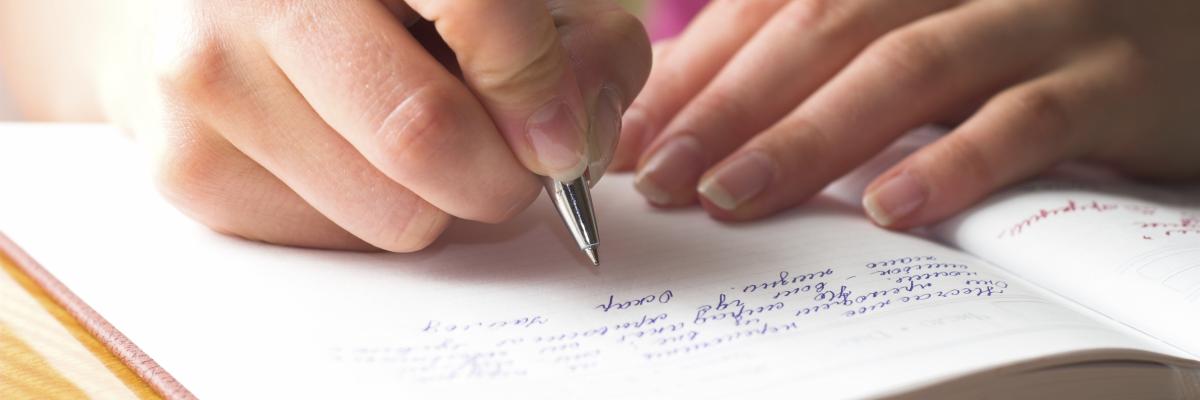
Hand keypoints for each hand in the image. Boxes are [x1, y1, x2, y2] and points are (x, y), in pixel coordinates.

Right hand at [95, 0, 648, 250]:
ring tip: (406, 137)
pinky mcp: (187, 166)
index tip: (558, 134)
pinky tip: (347, 153)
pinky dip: (373, 217)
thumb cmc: (381, 1)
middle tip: (504, 155)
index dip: (540, 88)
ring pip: (393, 216)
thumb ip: (574, 44)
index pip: (480, 10)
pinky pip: (339, 245)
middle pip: (426, 137)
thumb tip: (571, 144)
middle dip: (500, 173)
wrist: (209, 9)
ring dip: (437, 203)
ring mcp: (208, 77)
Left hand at [613, 0, 1199, 227]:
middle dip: (731, 103)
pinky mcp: (1116, 77)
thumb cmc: (1029, 31)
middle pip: (825, 24)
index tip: (637, 134)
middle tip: (664, 175)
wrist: (1188, 26)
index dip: (700, 66)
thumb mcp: (921, 21)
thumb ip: (824, 50)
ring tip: (735, 194)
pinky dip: (953, 162)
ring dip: (812, 132)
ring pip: (910, 65)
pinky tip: (888, 206)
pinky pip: (1027, 119)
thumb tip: (695, 111)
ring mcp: (1045, 12)